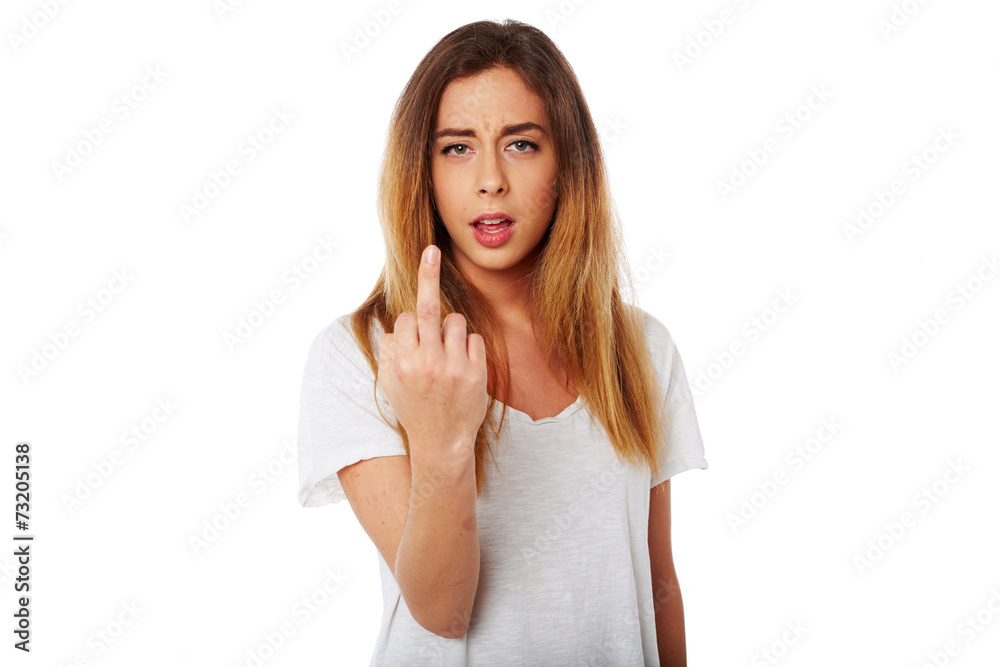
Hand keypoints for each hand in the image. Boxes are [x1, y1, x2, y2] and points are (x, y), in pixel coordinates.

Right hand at [377, 245, 488, 461]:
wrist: (442, 444)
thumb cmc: (414, 410)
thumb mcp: (391, 383)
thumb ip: (390, 352)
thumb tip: (397, 324)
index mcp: (402, 363)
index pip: (407, 319)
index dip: (412, 324)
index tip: (414, 327)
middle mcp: (426, 362)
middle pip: (427, 308)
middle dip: (427, 275)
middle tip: (431, 250)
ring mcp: (454, 367)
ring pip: (456, 322)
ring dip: (452, 331)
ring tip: (448, 357)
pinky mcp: (477, 372)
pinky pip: (474, 339)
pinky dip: (469, 347)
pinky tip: (463, 368)